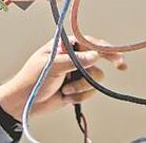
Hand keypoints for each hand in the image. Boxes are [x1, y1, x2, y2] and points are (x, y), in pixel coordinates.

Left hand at [0, 36, 126, 120]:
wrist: (25, 103)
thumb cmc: (31, 79)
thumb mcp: (51, 66)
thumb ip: (74, 61)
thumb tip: (95, 55)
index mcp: (64, 46)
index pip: (88, 41)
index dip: (104, 46)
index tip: (115, 53)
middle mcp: (73, 58)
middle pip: (98, 56)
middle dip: (109, 61)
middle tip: (121, 66)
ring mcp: (76, 73)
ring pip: (95, 77)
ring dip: (81, 86)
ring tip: (65, 89)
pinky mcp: (78, 88)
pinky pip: (90, 91)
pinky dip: (80, 96)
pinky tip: (66, 96)